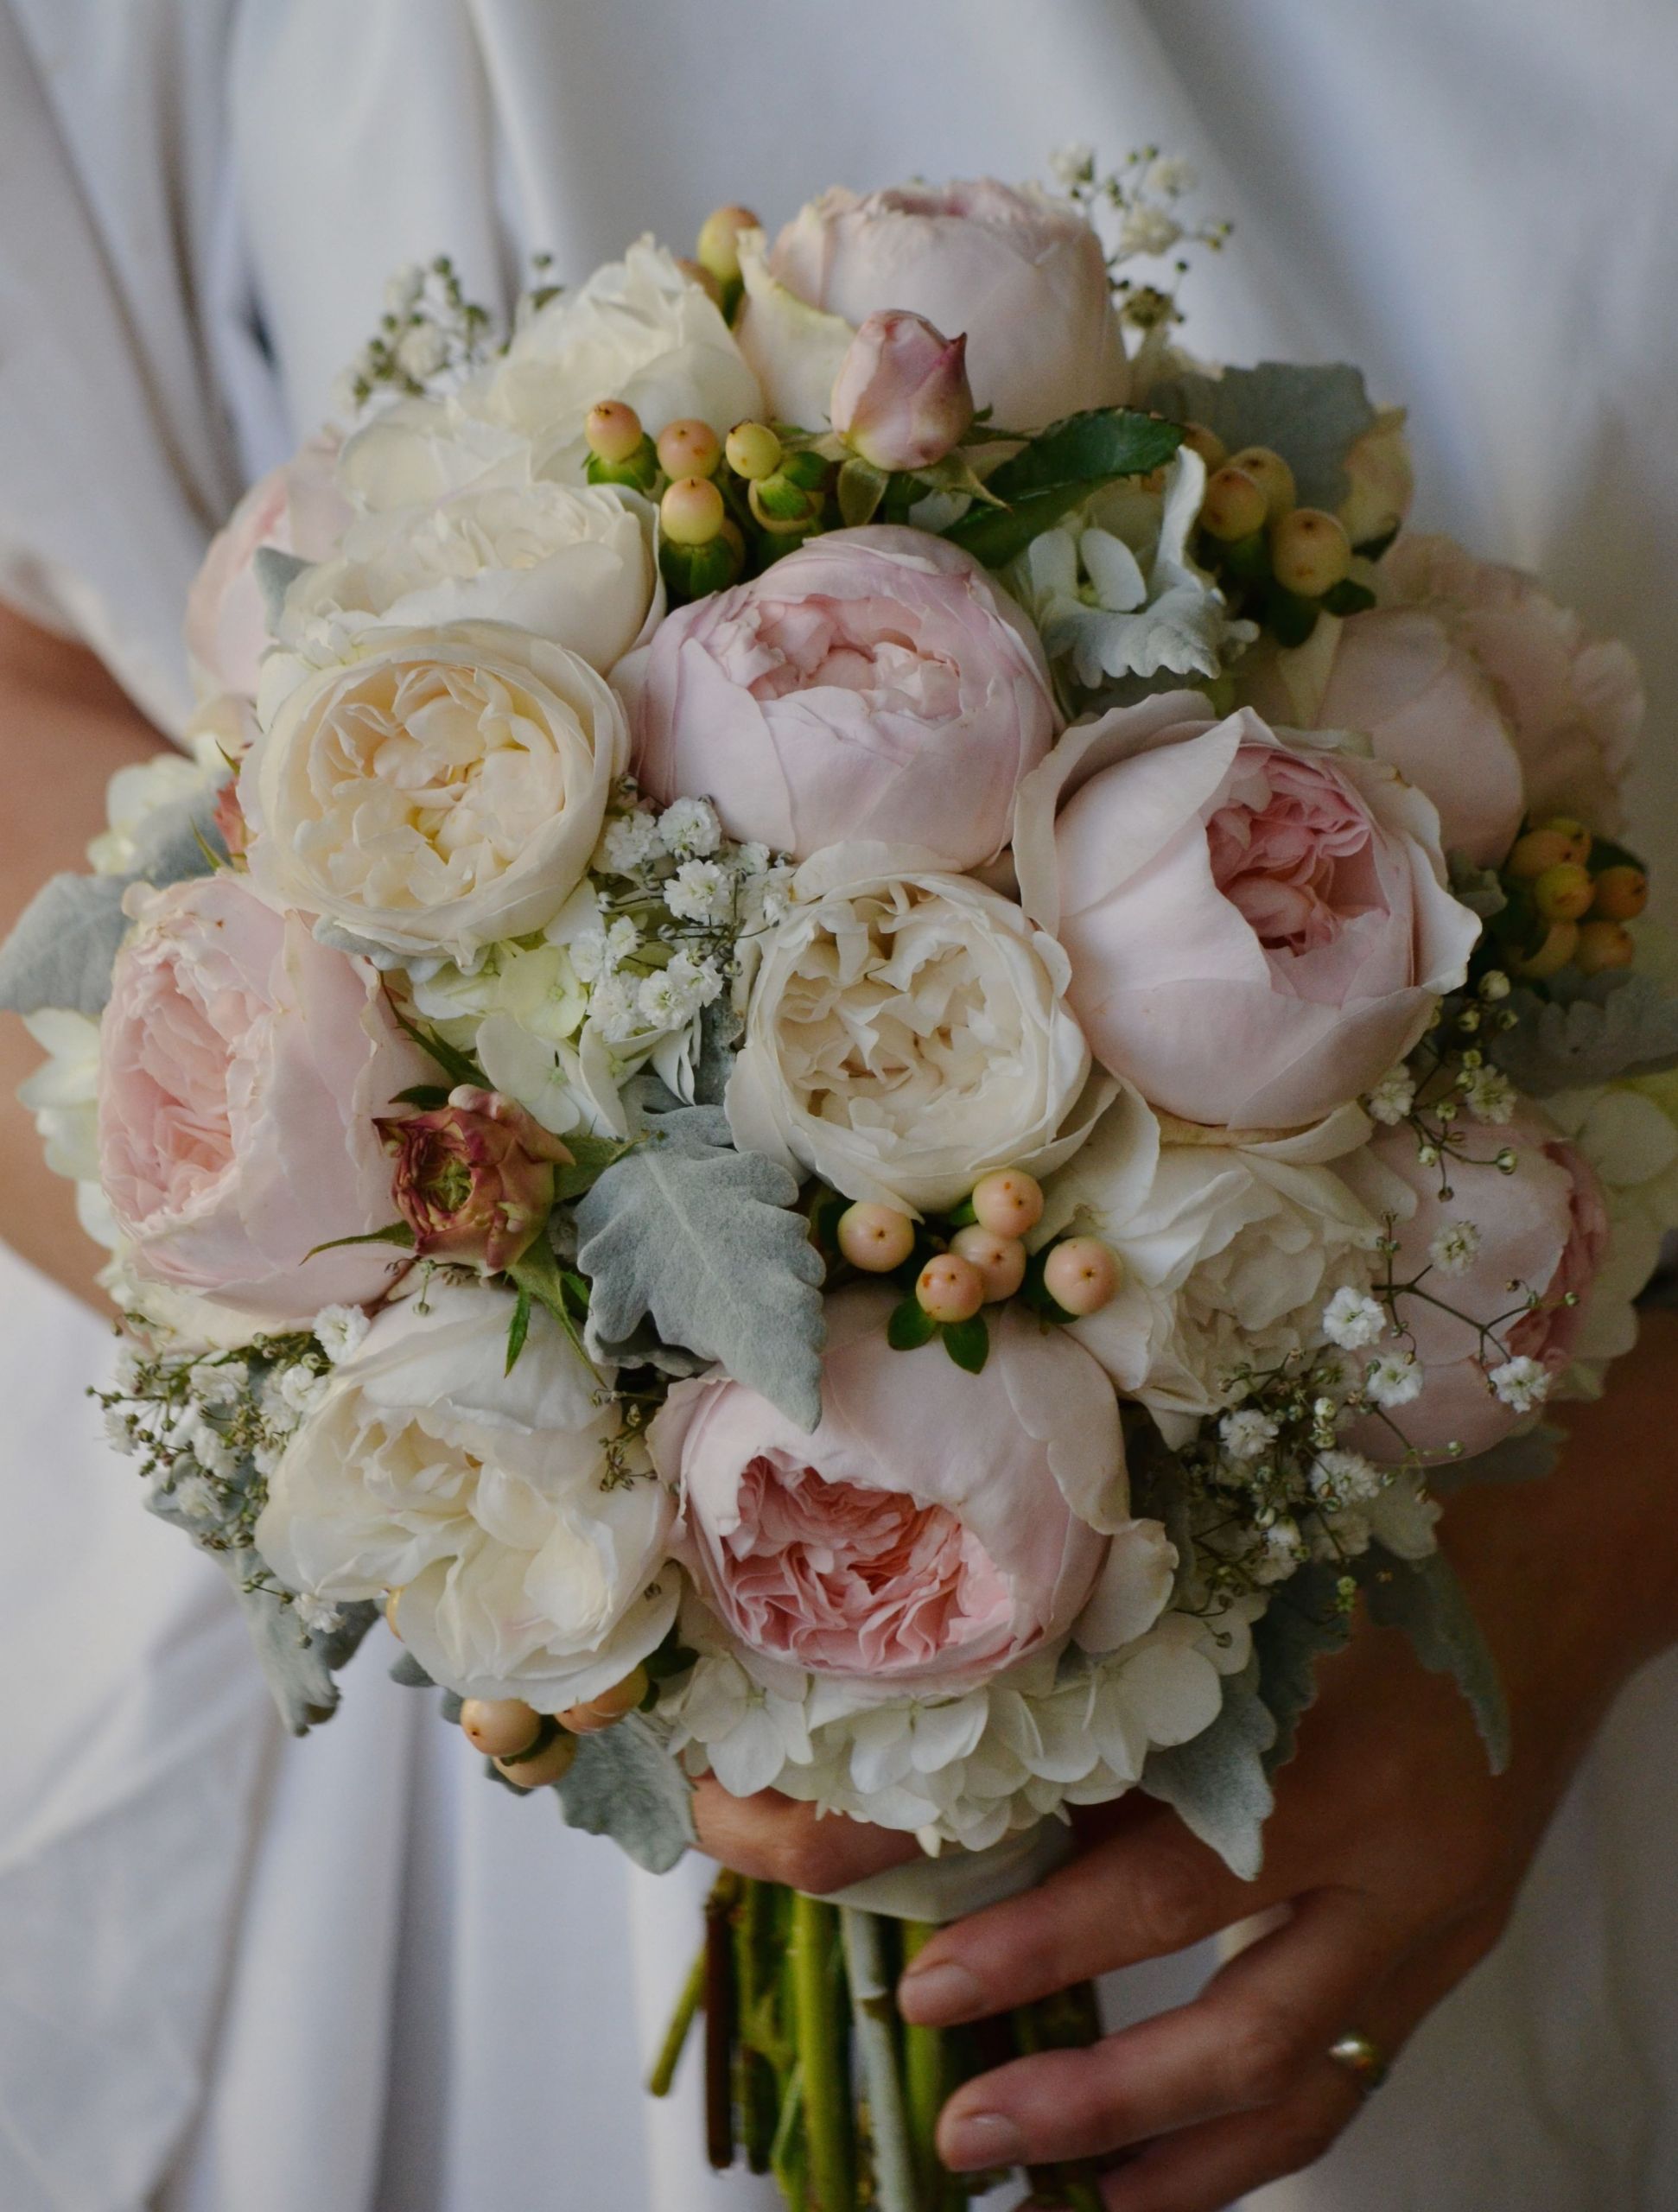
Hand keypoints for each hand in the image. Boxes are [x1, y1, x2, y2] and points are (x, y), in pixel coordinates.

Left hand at [892, 1318, 1677, 2207]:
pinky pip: (1347, 2070)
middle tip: (970, 2129)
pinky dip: (1251, 2133)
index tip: (925, 1986)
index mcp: (1340, 1767)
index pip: (1172, 1884)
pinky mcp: (1446, 1953)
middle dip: (1098, 2097)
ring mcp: (1437, 1928)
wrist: (1548, 1579)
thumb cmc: (1365, 1565)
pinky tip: (1159, 2168)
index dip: (1043, 1945)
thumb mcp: (1238, 1618)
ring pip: (1307, 2085)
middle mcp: (1402, 1871)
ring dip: (1176, 2154)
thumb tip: (941, 1802)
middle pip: (1248, 2034)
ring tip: (1057, 2192)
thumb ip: (1117, 1723)